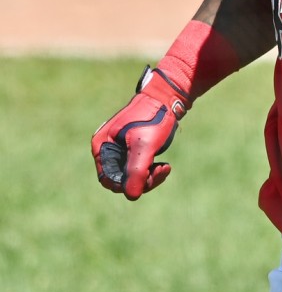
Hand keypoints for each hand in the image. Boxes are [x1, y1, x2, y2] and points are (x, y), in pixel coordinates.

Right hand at [91, 67, 190, 199]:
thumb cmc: (154, 118)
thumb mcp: (144, 146)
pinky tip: (164, 165)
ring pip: (131, 174)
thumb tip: (131, 196)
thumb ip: (137, 171)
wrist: (168, 96)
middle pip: (120, 179)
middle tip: (162, 170)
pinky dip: (151, 169)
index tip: (149, 178)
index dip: (128, 185)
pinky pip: (138, 166)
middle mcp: (108, 148)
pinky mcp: (133, 145)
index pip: (108, 179)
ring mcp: (120, 147)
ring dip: (149, 176)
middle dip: (143, 180)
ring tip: (166, 168)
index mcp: (103, 147)